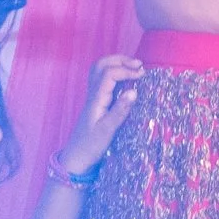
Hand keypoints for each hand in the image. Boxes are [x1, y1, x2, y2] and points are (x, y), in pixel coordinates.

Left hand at [58, 55, 142, 177]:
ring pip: (100, 70)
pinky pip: (102, 80)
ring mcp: (93, 97)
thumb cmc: (91, 146)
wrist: (76, 158)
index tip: (142, 76)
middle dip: (120, 60)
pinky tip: (126, 81)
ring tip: (134, 67)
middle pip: (102, 65)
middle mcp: (93, 94)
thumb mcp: (108, 130)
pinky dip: (115, 73)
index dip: (126, 70)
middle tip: (139, 65)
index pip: (109, 74)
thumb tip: (134, 91)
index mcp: (96, 99)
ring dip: (116, 64)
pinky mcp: (96, 102)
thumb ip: (120, 110)